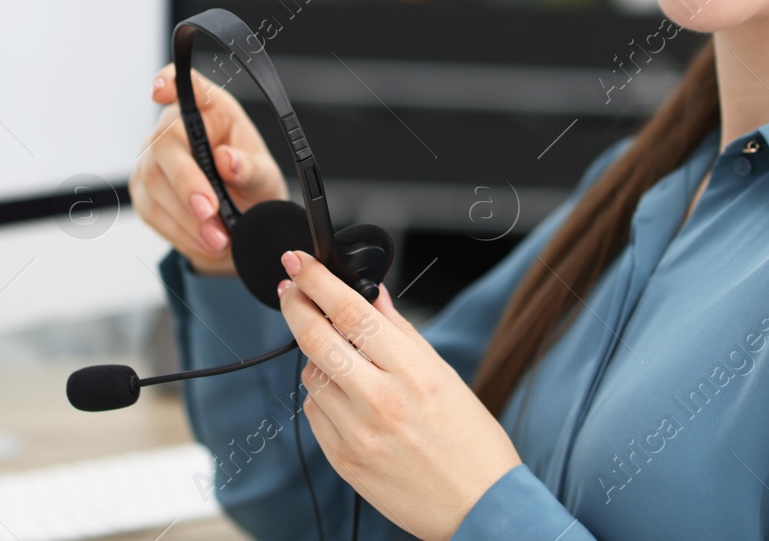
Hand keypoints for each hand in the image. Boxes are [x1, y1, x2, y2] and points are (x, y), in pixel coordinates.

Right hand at [128, 65, 288, 276]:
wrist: (241, 221)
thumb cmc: (251, 184)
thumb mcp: (265, 176)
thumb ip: (250, 167)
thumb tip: (227, 160)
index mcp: (211, 109)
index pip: (186, 85)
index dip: (169, 81)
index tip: (161, 90)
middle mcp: (175, 127)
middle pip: (165, 145)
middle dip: (187, 182)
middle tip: (210, 211)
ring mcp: (153, 158)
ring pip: (154, 183)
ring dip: (186, 217)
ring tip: (218, 239)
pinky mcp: (143, 189)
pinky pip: (153, 212)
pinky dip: (179, 231)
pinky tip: (202, 241)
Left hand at [278, 250, 522, 539]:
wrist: (478, 507)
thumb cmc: (471, 441)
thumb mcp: (444, 375)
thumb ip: (400, 331)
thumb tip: (370, 293)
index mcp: (414, 373)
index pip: (351, 312)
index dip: (318, 280)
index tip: (299, 261)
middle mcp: (381, 402)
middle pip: (316, 338)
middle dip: (295, 304)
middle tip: (290, 287)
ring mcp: (357, 434)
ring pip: (311, 374)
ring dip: (317, 356)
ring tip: (345, 361)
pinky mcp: (342, 460)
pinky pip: (314, 412)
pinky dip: (322, 395)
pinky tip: (348, 398)